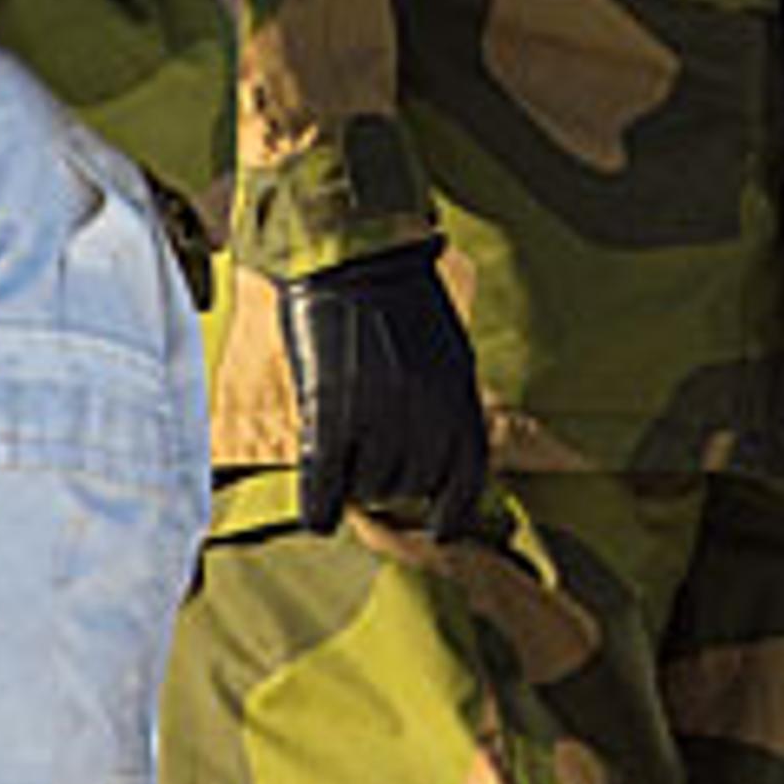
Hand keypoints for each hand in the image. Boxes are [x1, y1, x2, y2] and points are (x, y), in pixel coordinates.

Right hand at [278, 241, 491, 541]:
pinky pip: (325, 482)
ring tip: (345, 470)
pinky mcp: (330, 411)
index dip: (453, 511)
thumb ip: (444, 400)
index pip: (467, 476)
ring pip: (370, 486)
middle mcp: (426, 411)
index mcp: (460, 393)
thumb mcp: (443, 346)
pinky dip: (319, 507)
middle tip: (372, 471)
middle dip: (394, 486)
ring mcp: (378, 413)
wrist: (350, 254)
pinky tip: (317, 518)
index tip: (440, 528)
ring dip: (358, 488)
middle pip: (412, 484)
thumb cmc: (398, 296)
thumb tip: (441, 453)